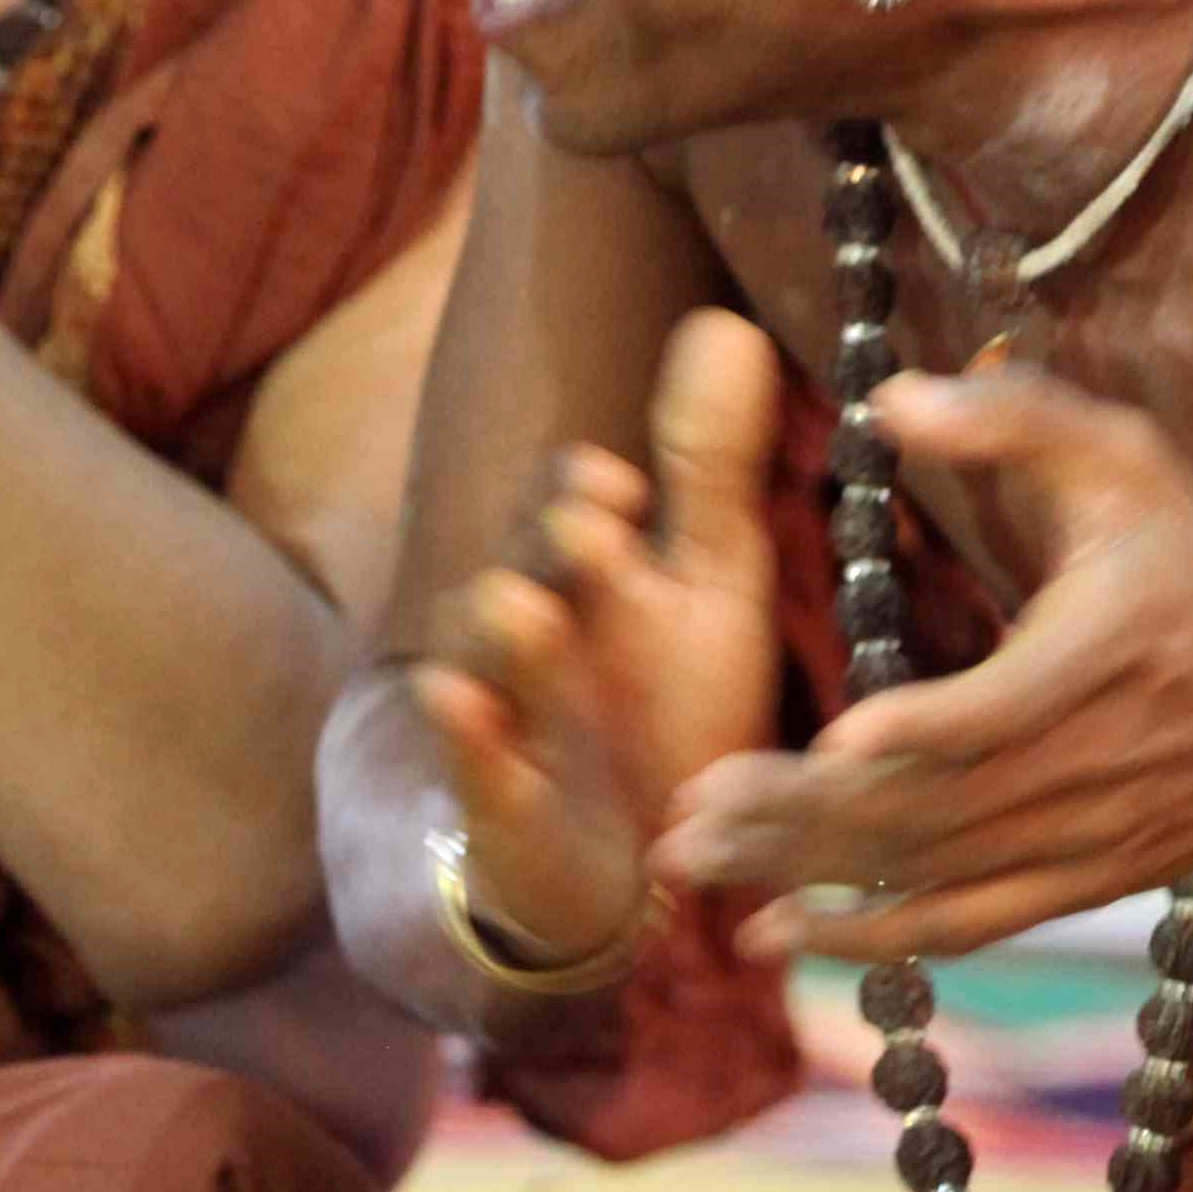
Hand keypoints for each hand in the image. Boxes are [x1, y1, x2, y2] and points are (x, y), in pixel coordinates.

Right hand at [415, 313, 791, 970]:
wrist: (635, 871)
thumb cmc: (671, 706)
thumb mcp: (709, 587)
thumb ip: (711, 468)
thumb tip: (727, 321)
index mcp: (596, 570)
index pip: (571, 502)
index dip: (589, 489)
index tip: (627, 489)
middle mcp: (543, 625)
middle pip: (525, 562)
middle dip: (555, 544)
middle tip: (593, 528)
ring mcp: (514, 708)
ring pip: (490, 655)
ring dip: (513, 632)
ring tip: (530, 609)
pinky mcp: (498, 796)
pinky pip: (472, 757)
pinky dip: (469, 733)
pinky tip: (464, 703)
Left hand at [656, 359, 1192, 962]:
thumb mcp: (1128, 461)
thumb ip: (1017, 419)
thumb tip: (889, 397)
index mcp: (1101, 658)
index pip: (1013, 707)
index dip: (932, 728)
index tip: (841, 739)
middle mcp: (1087, 768)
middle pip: (936, 806)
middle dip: (804, 816)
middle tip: (686, 810)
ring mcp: (1077, 842)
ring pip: (931, 873)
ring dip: (807, 875)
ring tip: (692, 862)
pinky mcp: (1070, 886)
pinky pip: (958, 925)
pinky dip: (866, 938)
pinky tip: (771, 933)